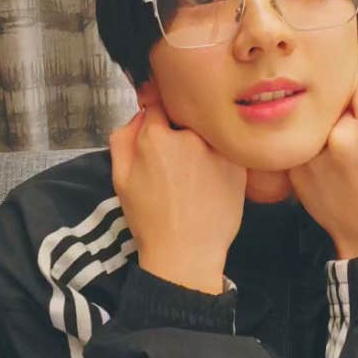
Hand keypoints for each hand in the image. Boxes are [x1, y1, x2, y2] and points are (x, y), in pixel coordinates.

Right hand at [109, 88, 246, 293]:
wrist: (185, 253)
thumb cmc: (150, 218)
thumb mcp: (120, 177)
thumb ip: (124, 137)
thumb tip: (141, 112)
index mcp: (156, 137)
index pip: (159, 103)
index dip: (158, 112)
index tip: (160, 121)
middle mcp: (189, 137)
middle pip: (185, 116)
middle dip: (179, 127)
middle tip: (176, 158)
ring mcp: (217, 149)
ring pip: (207, 131)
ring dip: (201, 140)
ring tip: (195, 171)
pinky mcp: (238, 164)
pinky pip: (226, 148)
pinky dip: (219, 156)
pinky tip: (211, 179)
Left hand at [288, 71, 357, 259]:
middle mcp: (340, 136)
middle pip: (332, 99)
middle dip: (339, 107)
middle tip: (348, 127)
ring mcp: (314, 154)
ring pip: (313, 119)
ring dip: (321, 125)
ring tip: (335, 148)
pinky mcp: (295, 169)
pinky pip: (301, 141)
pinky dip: (308, 144)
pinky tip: (323, 163)